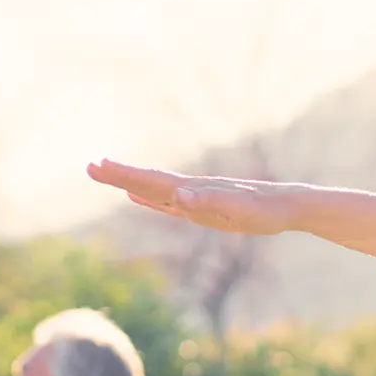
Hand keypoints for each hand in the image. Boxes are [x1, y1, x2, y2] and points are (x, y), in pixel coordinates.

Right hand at [87, 159, 295, 235]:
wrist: (287, 206)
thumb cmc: (265, 211)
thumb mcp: (238, 210)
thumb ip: (207, 202)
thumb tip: (177, 195)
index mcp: (194, 189)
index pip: (152, 180)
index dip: (125, 174)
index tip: (98, 165)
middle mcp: (190, 190)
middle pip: (147, 180)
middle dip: (118, 174)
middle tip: (89, 166)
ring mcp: (194, 197)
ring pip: (153, 189)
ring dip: (128, 183)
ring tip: (105, 175)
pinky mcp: (201, 207)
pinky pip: (167, 201)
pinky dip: (149, 198)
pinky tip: (138, 196)